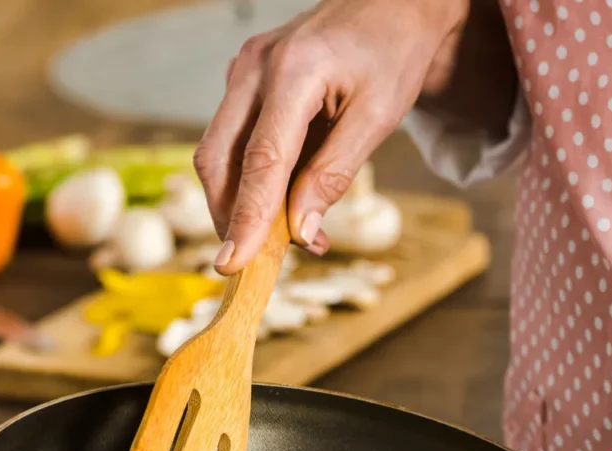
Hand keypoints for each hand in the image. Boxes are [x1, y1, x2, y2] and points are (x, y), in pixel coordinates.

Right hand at [193, 0, 468, 273]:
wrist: (393, 4)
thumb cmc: (393, 53)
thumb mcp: (379, 117)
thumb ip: (335, 174)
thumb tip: (302, 232)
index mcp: (293, 72)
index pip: (260, 161)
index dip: (246, 218)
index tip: (233, 264)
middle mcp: (254, 68)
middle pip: (218, 159)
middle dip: (229, 216)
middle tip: (254, 262)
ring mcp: (243, 71)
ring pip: (217, 152)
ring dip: (239, 201)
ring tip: (278, 236)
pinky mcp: (245, 80)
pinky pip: (233, 139)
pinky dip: (250, 178)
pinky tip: (280, 202)